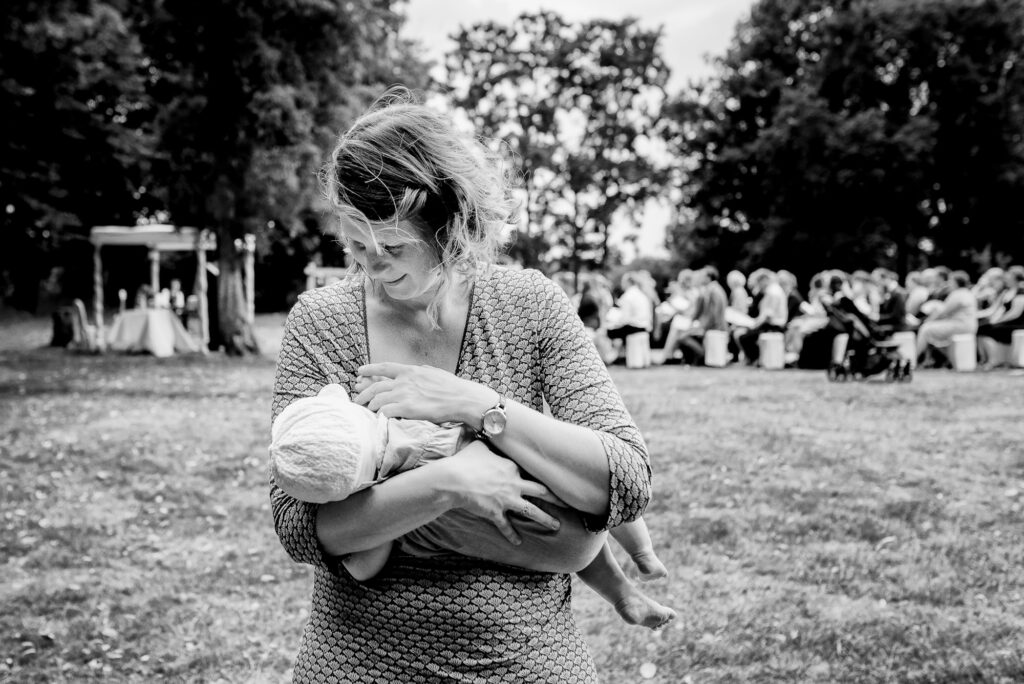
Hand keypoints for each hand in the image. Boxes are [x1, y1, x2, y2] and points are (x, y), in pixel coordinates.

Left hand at [354, 362, 493, 425]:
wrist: (462, 398)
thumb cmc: (453, 388)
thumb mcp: (436, 373)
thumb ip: (423, 372)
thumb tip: (420, 369)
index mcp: (412, 371)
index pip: (385, 368)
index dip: (370, 369)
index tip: (359, 371)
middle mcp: (405, 381)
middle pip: (376, 386)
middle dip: (363, 394)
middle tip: (356, 399)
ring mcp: (405, 395)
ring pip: (378, 400)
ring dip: (369, 407)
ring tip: (365, 412)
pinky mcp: (407, 409)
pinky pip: (385, 412)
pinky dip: (379, 416)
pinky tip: (377, 420)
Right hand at [436, 441, 561, 545]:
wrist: (454, 479)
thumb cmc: (465, 460)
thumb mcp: (479, 446)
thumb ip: (487, 443)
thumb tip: (485, 431)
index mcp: (512, 467)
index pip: (531, 472)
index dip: (542, 475)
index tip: (553, 479)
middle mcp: (514, 484)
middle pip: (540, 491)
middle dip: (556, 498)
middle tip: (568, 503)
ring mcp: (506, 500)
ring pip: (532, 511)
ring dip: (546, 519)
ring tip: (557, 525)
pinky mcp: (496, 513)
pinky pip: (506, 526)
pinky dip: (512, 535)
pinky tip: (518, 542)